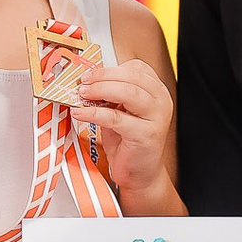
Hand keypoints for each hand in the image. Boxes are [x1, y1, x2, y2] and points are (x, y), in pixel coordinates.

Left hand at [70, 61, 175, 207]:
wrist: (140, 173)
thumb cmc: (130, 142)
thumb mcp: (120, 111)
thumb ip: (110, 95)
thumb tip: (87, 81)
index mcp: (156, 91)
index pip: (136, 68)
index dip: (110, 68)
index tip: (90, 73)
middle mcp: (160, 102)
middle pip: (132, 76)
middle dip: (102, 76)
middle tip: (83, 82)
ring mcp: (156, 118)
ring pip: (128, 92)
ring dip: (100, 89)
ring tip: (82, 94)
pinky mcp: (145, 135)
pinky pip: (116, 118)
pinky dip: (94, 113)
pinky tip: (81, 113)